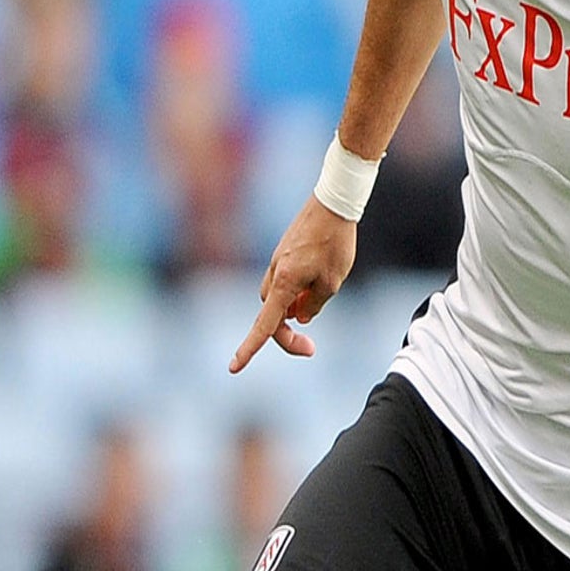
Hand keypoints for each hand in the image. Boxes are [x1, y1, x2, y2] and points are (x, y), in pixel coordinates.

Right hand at [230, 196, 356, 370]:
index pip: (265, 324)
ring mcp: (278, 262)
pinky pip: (285, 282)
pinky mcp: (285, 254)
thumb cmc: (335, 242)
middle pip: (272, 315)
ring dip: (294, 311)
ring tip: (322, 297)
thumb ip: (313, 305)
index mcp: (285, 283)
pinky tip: (319, 282)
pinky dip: (297, 293)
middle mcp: (275, 273)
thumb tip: (299, 317)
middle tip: (311, 349)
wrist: (333, 203)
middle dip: (287, 335)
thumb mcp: (332, 282)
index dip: (250, 348)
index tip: (234, 368)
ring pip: (278, 298)